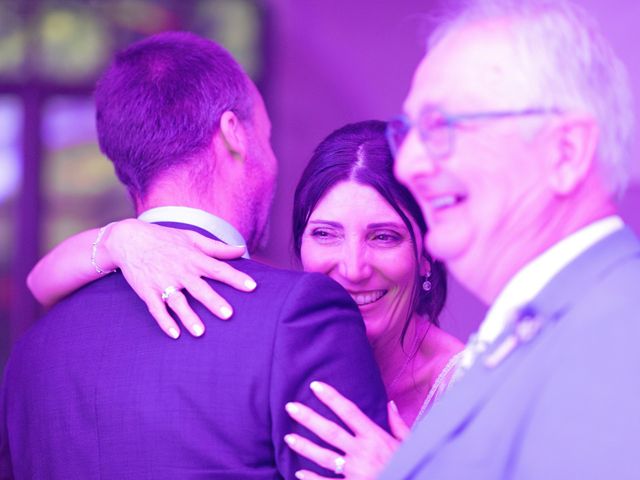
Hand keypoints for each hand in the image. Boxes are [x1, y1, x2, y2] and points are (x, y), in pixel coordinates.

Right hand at [104, 219, 256, 338]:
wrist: (128, 239)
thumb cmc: (164, 239)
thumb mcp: (191, 238)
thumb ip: (217, 247)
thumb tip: (242, 250)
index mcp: (193, 258)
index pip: (218, 268)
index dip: (235, 278)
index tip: (252, 286)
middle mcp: (179, 271)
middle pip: (199, 288)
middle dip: (213, 301)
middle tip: (228, 314)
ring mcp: (162, 282)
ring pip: (177, 302)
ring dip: (188, 317)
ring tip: (200, 332)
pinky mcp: (147, 291)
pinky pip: (156, 309)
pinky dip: (164, 321)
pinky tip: (175, 335)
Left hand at [284, 381, 409, 478]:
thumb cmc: (410, 467)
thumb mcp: (409, 444)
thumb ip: (398, 424)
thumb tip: (390, 404)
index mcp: (375, 437)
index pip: (349, 411)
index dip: (331, 397)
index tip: (315, 386)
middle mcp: (362, 452)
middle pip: (330, 431)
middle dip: (308, 418)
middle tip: (290, 407)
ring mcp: (354, 472)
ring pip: (324, 457)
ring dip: (304, 447)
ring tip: (288, 437)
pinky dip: (312, 479)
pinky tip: (298, 473)